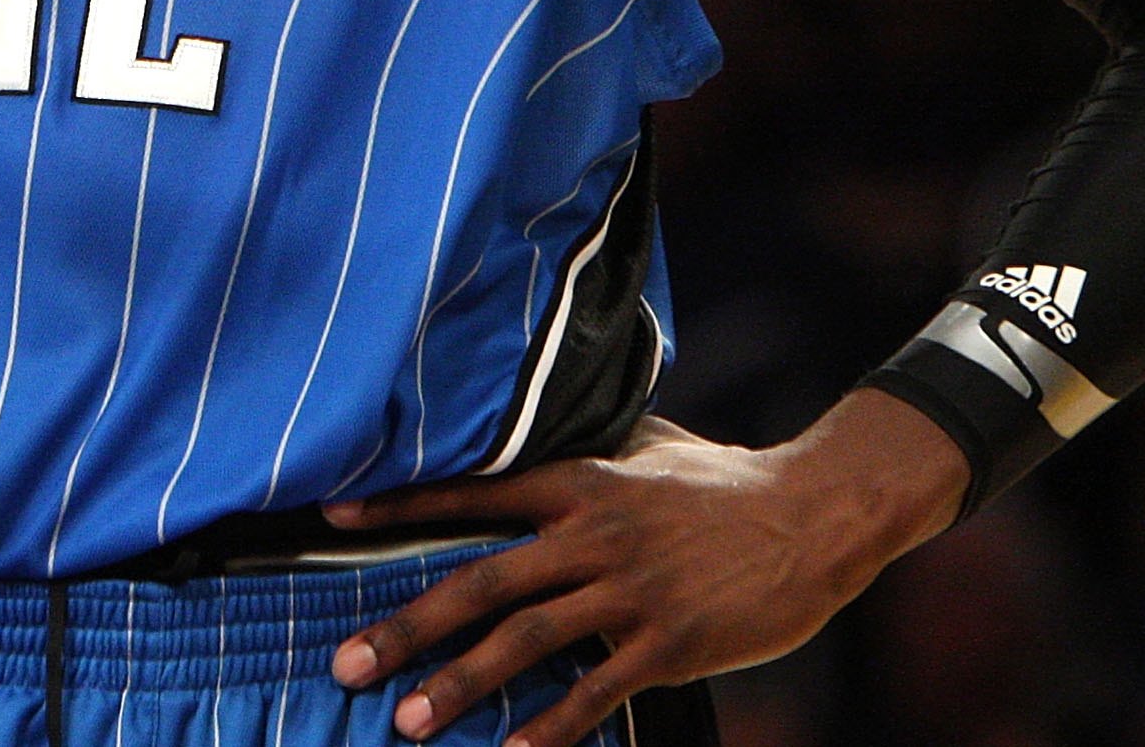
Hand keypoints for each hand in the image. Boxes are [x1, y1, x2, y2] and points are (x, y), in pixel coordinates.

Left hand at [320, 391, 966, 741]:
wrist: (813, 514)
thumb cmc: (724, 479)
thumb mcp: (646, 446)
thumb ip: (586, 447)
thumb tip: (533, 428)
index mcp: (577, 481)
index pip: (469, 493)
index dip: (397, 506)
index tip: (331, 518)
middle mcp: (591, 534)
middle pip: (480, 583)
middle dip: (407, 626)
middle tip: (346, 661)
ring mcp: (630, 591)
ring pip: (525, 642)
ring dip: (459, 684)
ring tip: (405, 720)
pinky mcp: (670, 642)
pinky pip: (595, 692)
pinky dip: (550, 727)